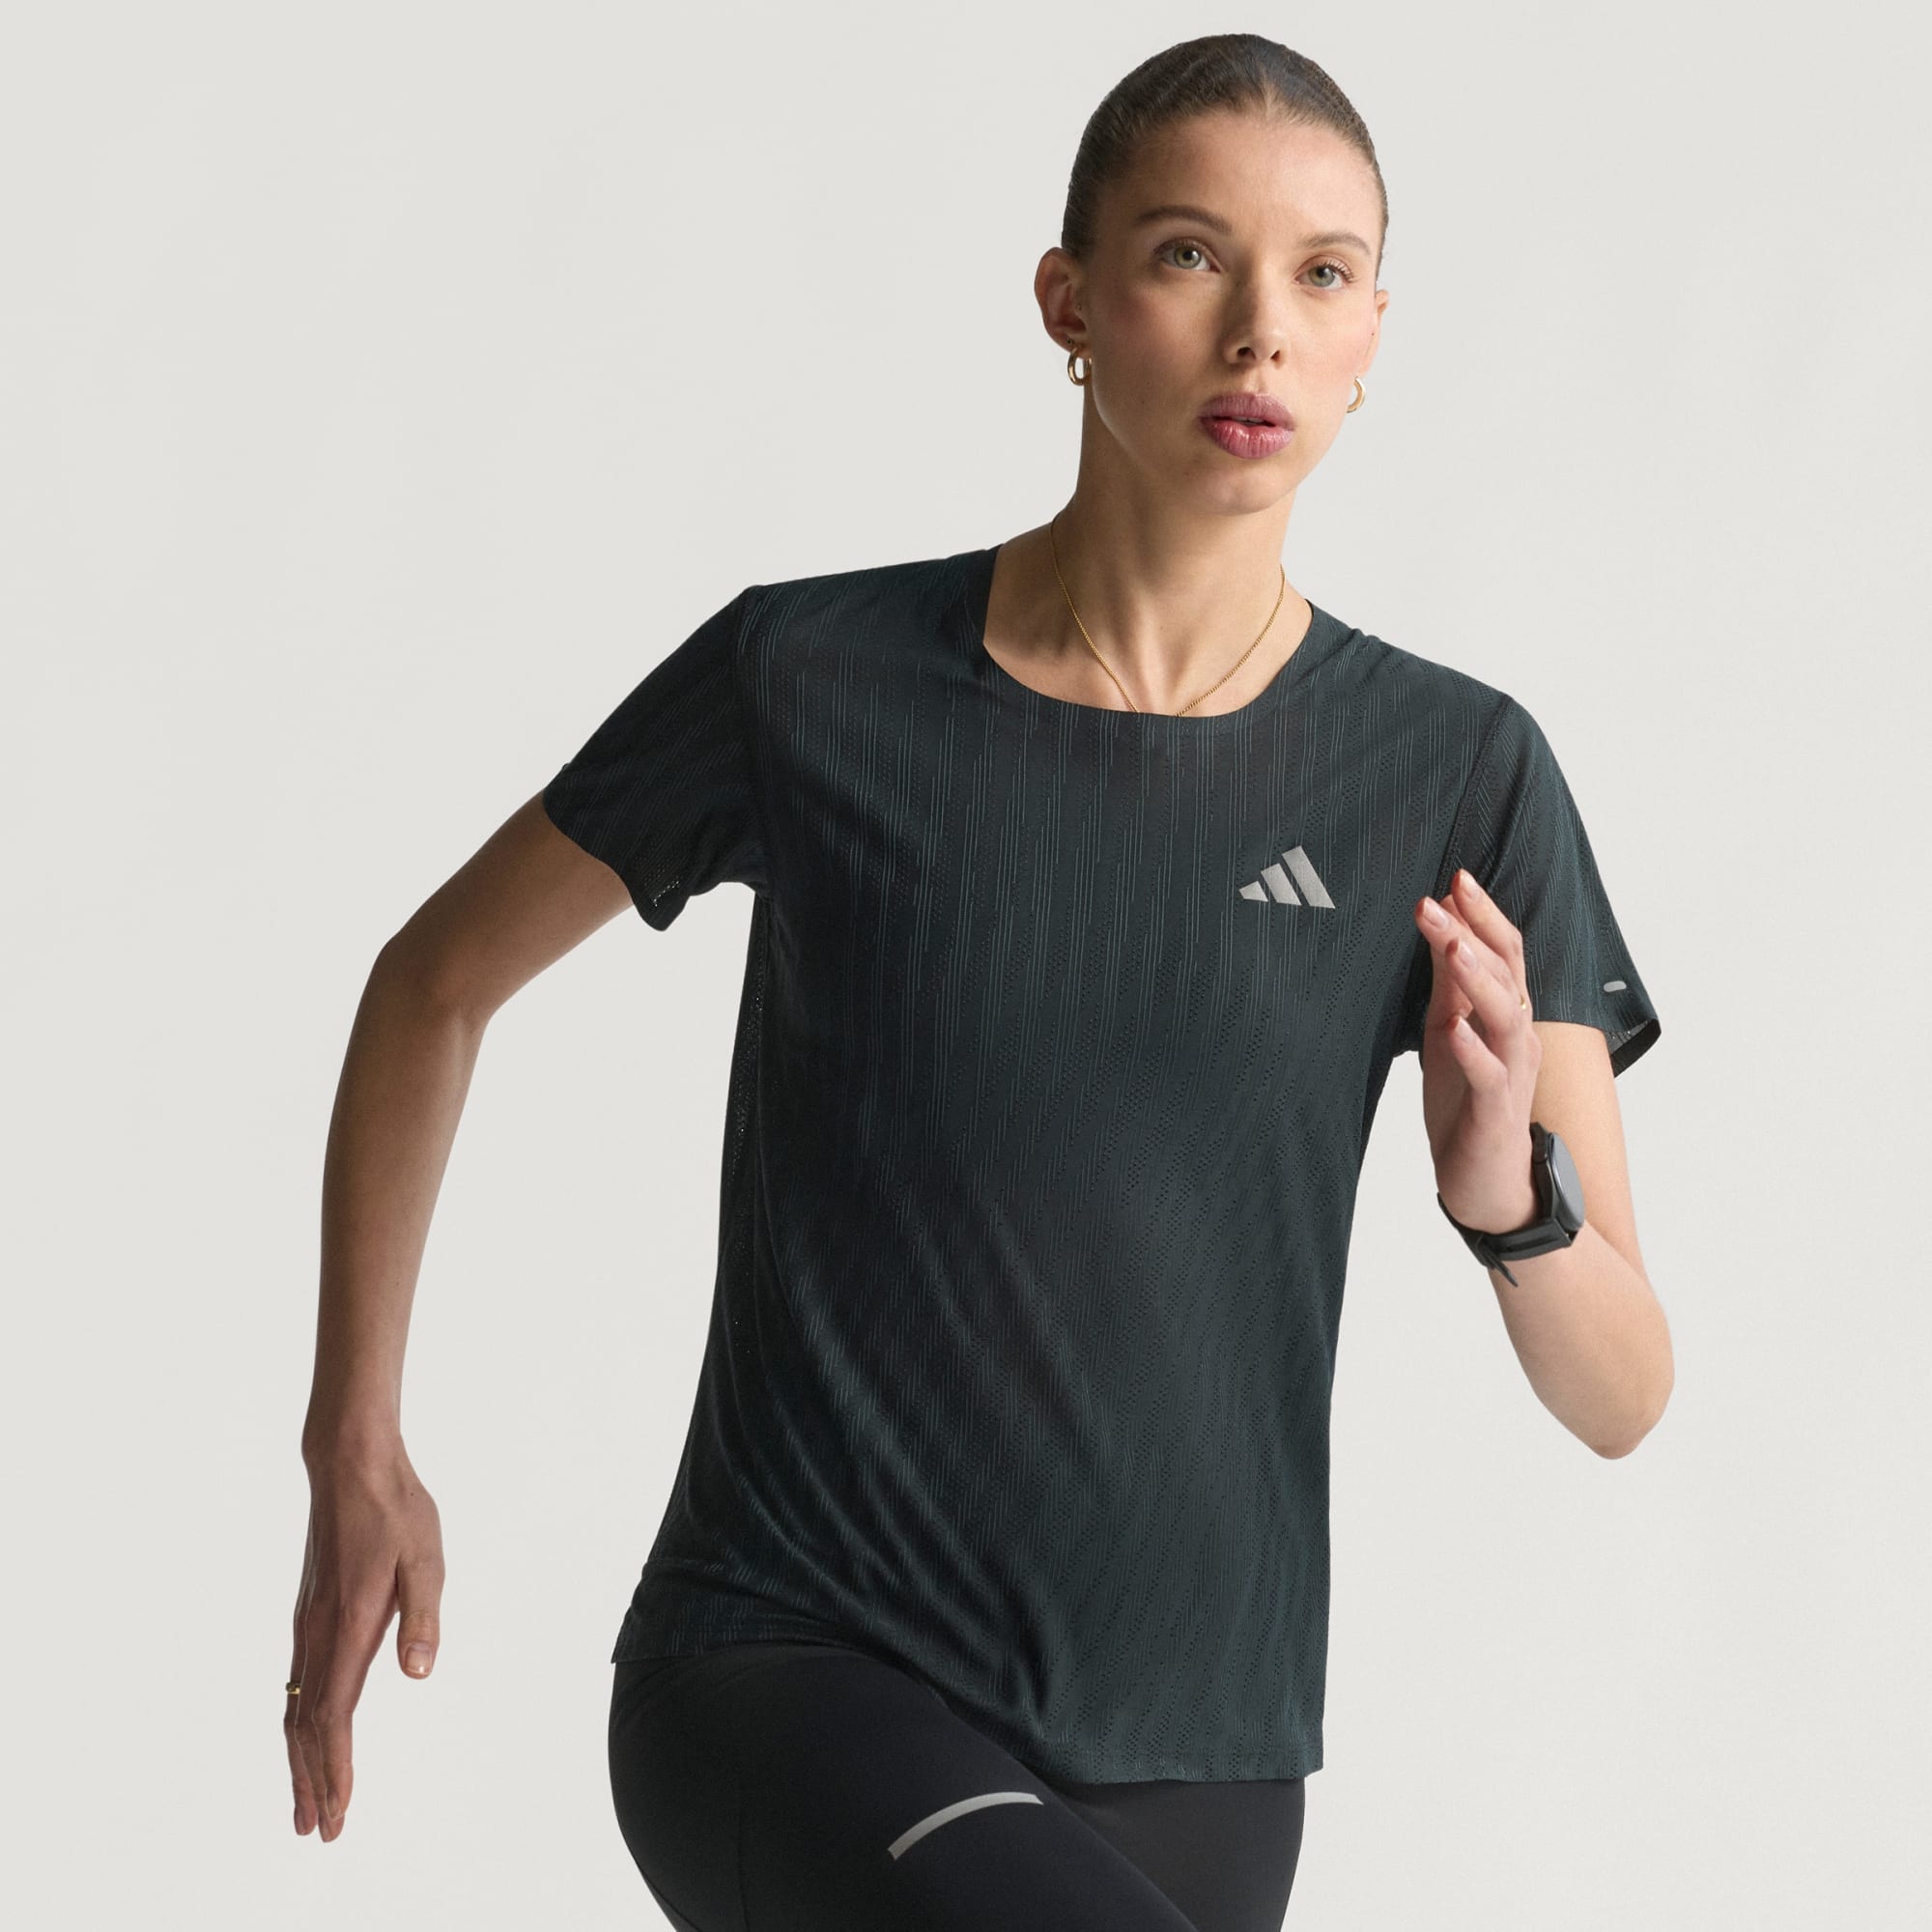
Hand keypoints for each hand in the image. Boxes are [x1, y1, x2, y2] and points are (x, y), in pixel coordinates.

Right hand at [286, 1443, 444, 1840]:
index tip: (338, 1813)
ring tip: (305, 1805)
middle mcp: (319, 1634)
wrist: (350, 1466)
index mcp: (349, 1626)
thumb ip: (424, 1617)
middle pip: (307, 1726)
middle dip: (312, 1783)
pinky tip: (305, 1738)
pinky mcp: (308, 1614)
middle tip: (319, 1832)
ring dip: (300, 1761)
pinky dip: (298, 1725)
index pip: (336, 1716)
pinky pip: (296, 1684)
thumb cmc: (395, 1509)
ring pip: (296, 1708)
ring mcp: (308, 1625)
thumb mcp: (427, 1557)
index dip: (337, 1769)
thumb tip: (419, 1674)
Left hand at [1411, 868, 1541, 1234]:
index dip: (1482, 914)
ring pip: (1506, 1017)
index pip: (1504, 952)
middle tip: (1443, 894)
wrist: (1487, 1181)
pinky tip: (1453, 1030)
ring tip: (1454, 946)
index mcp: (1506, 1014)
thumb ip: (1450, 982)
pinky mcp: (1496, 1112)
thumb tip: (1443, 926)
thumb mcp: (1448, 1030)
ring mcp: (1511, 1073)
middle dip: (1475, 931)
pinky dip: (1472, 1050)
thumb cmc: (1467, 1101)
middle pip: (1507, 973)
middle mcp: (1518, 1036)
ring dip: (1480, 979)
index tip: (1454, 877)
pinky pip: (1491, 1076)